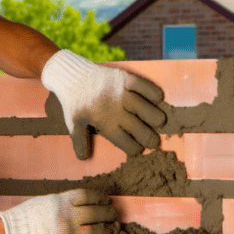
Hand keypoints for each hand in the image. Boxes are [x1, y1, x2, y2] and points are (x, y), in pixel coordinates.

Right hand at [0, 189, 116, 233]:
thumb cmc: (29, 216)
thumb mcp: (49, 201)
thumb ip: (68, 202)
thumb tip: (89, 203)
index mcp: (63, 202)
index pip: (89, 196)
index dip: (100, 197)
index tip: (106, 200)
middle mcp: (68, 218)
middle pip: (97, 213)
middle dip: (108, 213)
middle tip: (113, 214)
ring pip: (97, 232)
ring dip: (107, 230)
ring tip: (111, 228)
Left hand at [41, 50, 166, 159]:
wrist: (72, 75)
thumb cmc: (74, 102)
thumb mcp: (73, 123)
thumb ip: (80, 140)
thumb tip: (83, 158)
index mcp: (104, 123)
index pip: (126, 142)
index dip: (135, 149)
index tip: (139, 149)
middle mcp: (115, 109)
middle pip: (138, 129)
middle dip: (149, 139)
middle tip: (154, 142)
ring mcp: (120, 92)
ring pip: (144, 107)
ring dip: (155, 117)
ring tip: (161, 122)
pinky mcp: (124, 77)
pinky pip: (142, 85)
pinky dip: (152, 91)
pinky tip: (158, 98)